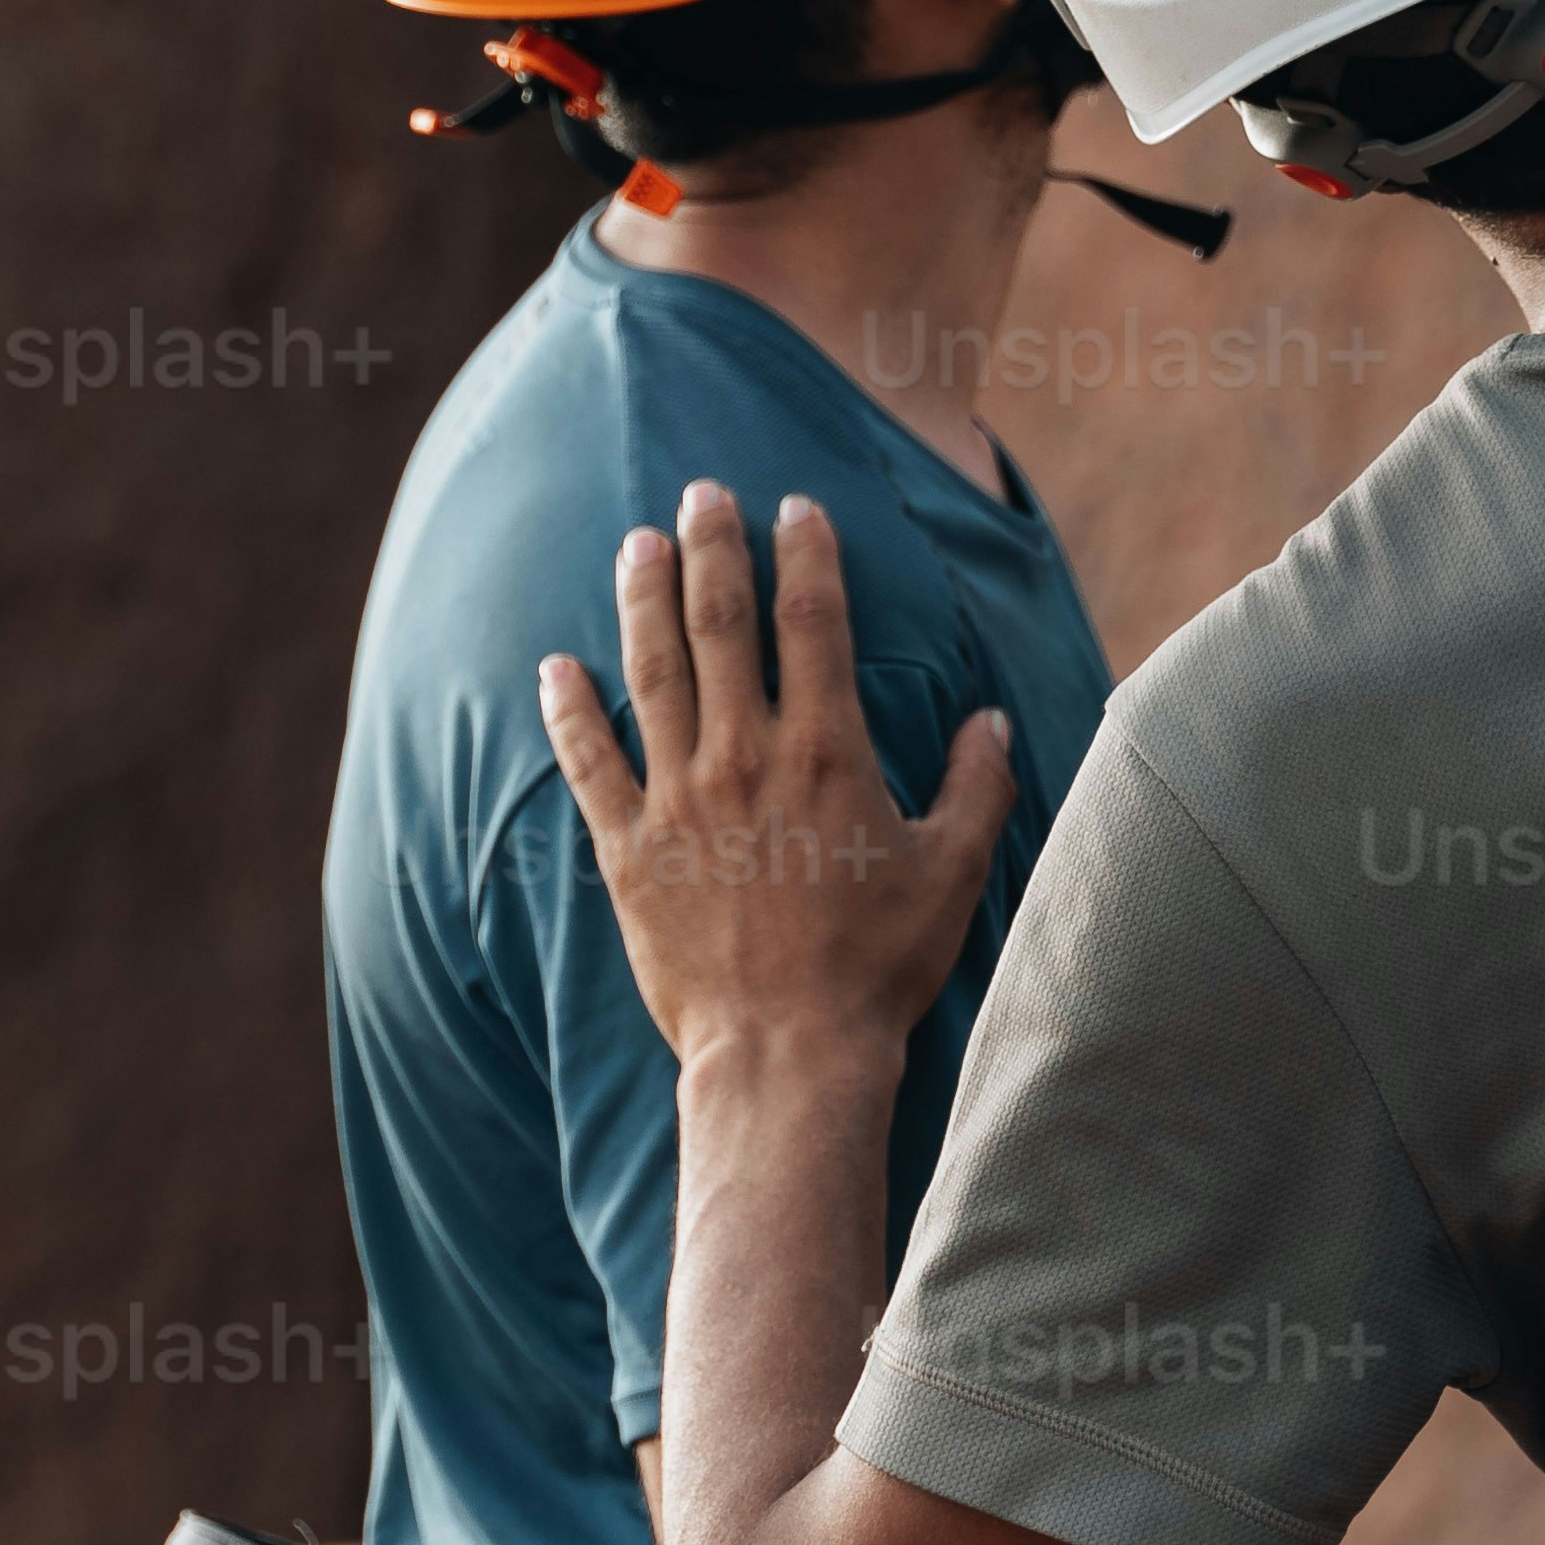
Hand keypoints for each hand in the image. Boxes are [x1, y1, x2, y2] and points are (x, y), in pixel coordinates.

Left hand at [541, 485, 1013, 1074]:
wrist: (787, 1053)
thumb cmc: (877, 968)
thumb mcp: (952, 874)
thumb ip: (977, 788)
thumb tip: (990, 720)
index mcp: (827, 753)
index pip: (814, 621)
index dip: (804, 553)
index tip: (794, 507)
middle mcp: (746, 758)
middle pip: (721, 623)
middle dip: (711, 546)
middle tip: (702, 492)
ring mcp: (680, 799)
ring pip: (651, 671)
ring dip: (642, 597)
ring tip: (637, 541)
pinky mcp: (628, 849)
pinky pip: (589, 762)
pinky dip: (569, 710)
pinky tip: (555, 666)